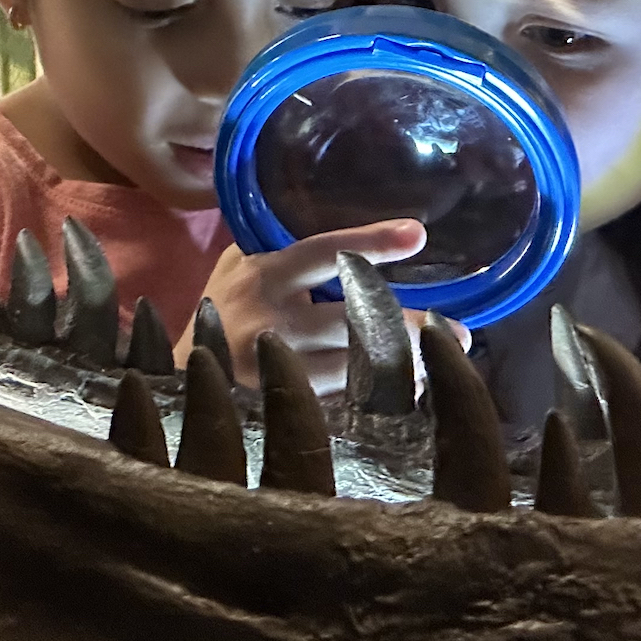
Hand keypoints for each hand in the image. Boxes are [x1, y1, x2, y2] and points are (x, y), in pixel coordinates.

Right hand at [177, 220, 468, 394]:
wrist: (180, 377)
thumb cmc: (226, 308)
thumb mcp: (240, 266)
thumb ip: (287, 252)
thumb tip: (358, 236)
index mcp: (263, 276)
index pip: (323, 253)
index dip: (370, 243)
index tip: (418, 233)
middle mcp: (269, 323)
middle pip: (352, 323)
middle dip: (408, 328)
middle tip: (461, 332)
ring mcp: (274, 370)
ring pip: (354, 370)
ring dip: (403, 368)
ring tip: (438, 364)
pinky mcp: (280, 408)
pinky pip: (342, 402)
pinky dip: (378, 396)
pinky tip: (407, 391)